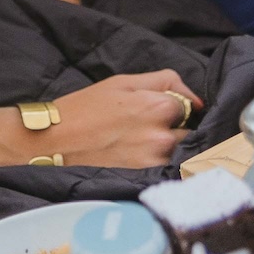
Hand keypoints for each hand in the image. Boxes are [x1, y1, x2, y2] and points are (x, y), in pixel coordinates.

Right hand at [29, 70, 199, 171]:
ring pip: (179, 147)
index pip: (188, 105)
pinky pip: (167, 162)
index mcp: (159, 107)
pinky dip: (159, 155)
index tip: (155, 105)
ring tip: (139, 136)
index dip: (173, 103)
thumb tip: (195, 98)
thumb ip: (164, 81)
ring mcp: (155, 157)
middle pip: (188, 128)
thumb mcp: (124, 81)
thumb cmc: (87, 105)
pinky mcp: (146, 172)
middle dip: (175, 124)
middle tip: (145, 122)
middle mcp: (162, 135)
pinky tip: (136, 149)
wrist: (58, 138)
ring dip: (168, 141)